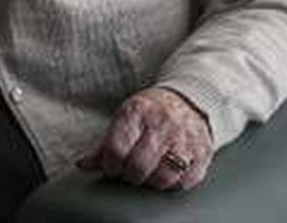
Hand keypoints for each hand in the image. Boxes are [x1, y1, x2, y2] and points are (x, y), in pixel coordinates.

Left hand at [77, 87, 213, 190]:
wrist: (186, 101)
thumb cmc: (148, 113)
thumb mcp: (122, 119)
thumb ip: (103, 145)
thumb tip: (83, 164)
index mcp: (137, 113)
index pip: (117, 149)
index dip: (110, 165)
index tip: (111, 167)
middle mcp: (163, 124)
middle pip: (139, 166)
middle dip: (128, 176)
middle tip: (127, 172)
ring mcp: (185, 139)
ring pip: (163, 177)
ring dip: (150, 182)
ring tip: (145, 175)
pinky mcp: (202, 153)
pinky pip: (185, 181)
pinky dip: (172, 184)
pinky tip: (165, 175)